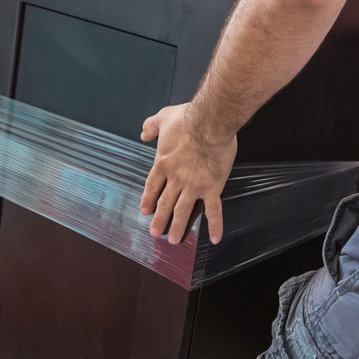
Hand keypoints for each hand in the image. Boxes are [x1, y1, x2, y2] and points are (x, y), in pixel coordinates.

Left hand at [139, 103, 236, 244]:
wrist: (209, 123)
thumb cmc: (188, 119)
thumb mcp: (163, 117)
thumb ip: (151, 126)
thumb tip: (143, 133)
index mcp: (163, 164)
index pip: (152, 186)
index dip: (148, 199)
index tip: (146, 211)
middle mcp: (176, 179)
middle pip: (165, 203)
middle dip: (159, 219)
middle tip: (155, 232)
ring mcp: (194, 186)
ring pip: (183, 211)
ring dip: (178, 226)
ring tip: (173, 240)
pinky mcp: (212, 188)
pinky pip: (214, 210)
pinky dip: (214, 226)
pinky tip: (214, 238)